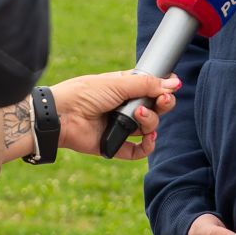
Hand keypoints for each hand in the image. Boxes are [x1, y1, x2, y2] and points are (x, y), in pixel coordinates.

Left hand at [51, 71, 180, 158]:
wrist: (62, 115)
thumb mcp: (118, 84)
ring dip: (150, 121)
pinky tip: (148, 138)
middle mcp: (125, 107)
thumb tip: (173, 83)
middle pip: (155, 109)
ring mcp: (121, 126)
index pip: (151, 89)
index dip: (163, 89)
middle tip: (162, 101)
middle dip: (162, 105)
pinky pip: (138, 151)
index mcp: (124, 88)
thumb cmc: (84, 93)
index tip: (172, 86)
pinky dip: (147, 147)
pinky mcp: (115, 145)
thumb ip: (146, 85)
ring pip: (148, 128)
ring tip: (139, 114)